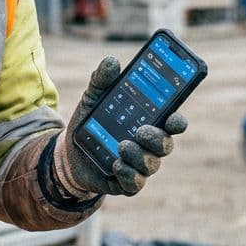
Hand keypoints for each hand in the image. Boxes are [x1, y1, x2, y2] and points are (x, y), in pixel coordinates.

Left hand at [51, 57, 187, 196]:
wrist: (68, 153)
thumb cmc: (90, 123)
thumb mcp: (92, 98)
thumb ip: (102, 81)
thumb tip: (111, 61)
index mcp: (149, 122)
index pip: (172, 123)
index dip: (177, 121)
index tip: (174, 118)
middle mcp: (149, 146)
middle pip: (166, 144)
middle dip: (157, 138)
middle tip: (141, 131)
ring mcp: (139, 166)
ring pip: (151, 164)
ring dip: (139, 155)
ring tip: (122, 146)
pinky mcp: (126, 184)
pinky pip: (135, 183)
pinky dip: (128, 174)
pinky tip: (117, 164)